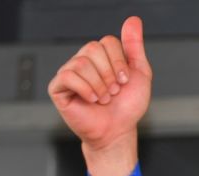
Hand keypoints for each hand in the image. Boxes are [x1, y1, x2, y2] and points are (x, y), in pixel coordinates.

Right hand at [48, 16, 152, 175]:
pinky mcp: (58, 87)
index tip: (124, 80)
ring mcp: (69, 73)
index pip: (107, 41)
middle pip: (93, 48)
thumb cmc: (127, 107)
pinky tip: (91, 100)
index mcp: (101, 56)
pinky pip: (68, 76)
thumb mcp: (139, 74)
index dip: (119, 62)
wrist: (117, 132)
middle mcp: (83, 61)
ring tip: (103, 99)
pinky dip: (85, 89)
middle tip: (113, 91)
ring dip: (99, 85)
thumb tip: (133, 20)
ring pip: (82, 62)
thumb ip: (134, 46)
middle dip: (109, 73)